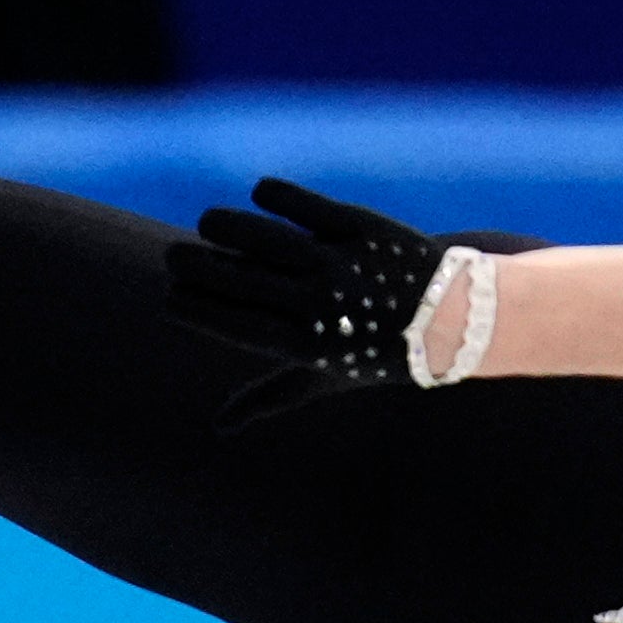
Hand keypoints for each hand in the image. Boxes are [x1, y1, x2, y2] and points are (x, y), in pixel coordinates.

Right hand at [164, 177, 452, 397]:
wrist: (454, 316)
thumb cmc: (376, 353)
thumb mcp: (325, 378)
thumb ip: (270, 397)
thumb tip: (220, 428)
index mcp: (310, 346)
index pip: (236, 326)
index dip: (196, 310)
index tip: (169, 297)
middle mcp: (325, 305)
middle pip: (244, 281)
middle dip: (198, 267)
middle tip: (174, 257)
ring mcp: (344, 264)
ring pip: (270, 239)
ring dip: (228, 227)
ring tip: (206, 223)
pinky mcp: (364, 227)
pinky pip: (310, 207)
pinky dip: (278, 196)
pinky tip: (258, 194)